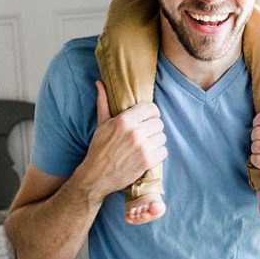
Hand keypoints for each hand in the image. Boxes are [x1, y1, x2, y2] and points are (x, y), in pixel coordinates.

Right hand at [81, 81, 166, 197]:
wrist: (95, 176)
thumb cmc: (99, 148)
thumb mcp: (101, 124)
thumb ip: (104, 102)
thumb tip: (100, 82)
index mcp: (124, 120)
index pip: (152, 108)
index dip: (150, 114)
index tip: (146, 120)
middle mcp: (135, 132)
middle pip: (159, 122)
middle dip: (152, 128)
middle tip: (143, 135)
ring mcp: (143, 147)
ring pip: (162, 136)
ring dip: (155, 141)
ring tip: (144, 145)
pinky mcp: (148, 161)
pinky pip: (164, 151)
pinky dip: (158, 154)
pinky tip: (146, 155)